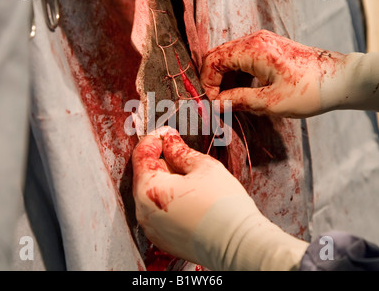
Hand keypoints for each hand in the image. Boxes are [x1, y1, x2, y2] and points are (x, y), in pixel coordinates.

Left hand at [132, 126, 248, 263]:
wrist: (238, 244)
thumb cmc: (222, 206)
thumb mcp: (203, 167)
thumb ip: (180, 150)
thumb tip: (169, 139)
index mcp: (149, 190)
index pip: (141, 155)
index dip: (154, 139)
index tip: (167, 133)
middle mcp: (143, 211)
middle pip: (145, 175)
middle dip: (161, 161)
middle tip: (182, 152)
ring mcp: (151, 228)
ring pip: (152, 194)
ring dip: (166, 181)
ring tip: (191, 177)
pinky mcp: (162, 238)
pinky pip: (159, 212)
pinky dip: (169, 200)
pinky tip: (190, 197)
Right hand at [200, 30, 346, 117]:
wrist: (339, 79)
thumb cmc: (309, 91)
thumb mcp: (271, 102)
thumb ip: (238, 101)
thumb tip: (216, 104)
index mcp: (253, 50)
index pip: (214, 61)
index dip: (208, 83)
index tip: (214, 104)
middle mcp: (254, 40)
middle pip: (218, 56)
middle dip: (213, 80)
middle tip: (218, 103)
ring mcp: (261, 42)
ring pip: (228, 58)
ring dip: (224, 79)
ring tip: (231, 101)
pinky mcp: (267, 48)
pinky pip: (241, 59)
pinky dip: (236, 76)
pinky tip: (242, 93)